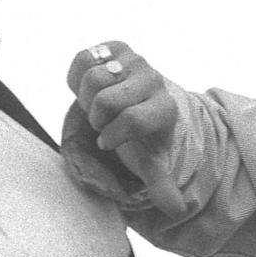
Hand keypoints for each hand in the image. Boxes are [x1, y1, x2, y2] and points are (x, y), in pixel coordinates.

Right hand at [66, 41, 186, 217]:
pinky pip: (82, 59)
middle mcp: (153, 79)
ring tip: (99, 105)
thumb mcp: (148, 160)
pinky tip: (91, 87)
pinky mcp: (114, 46)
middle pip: (105, 100)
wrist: (134, 104)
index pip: (132, 120)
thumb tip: (177, 210)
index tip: (109, 141)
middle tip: (104, 122)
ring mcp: (134, 59)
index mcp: (165, 108)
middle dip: (97, 117)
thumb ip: (160, 183)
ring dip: (87, 97)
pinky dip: (78, 77)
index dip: (112, 135)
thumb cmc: (139, 137)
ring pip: (92, 78)